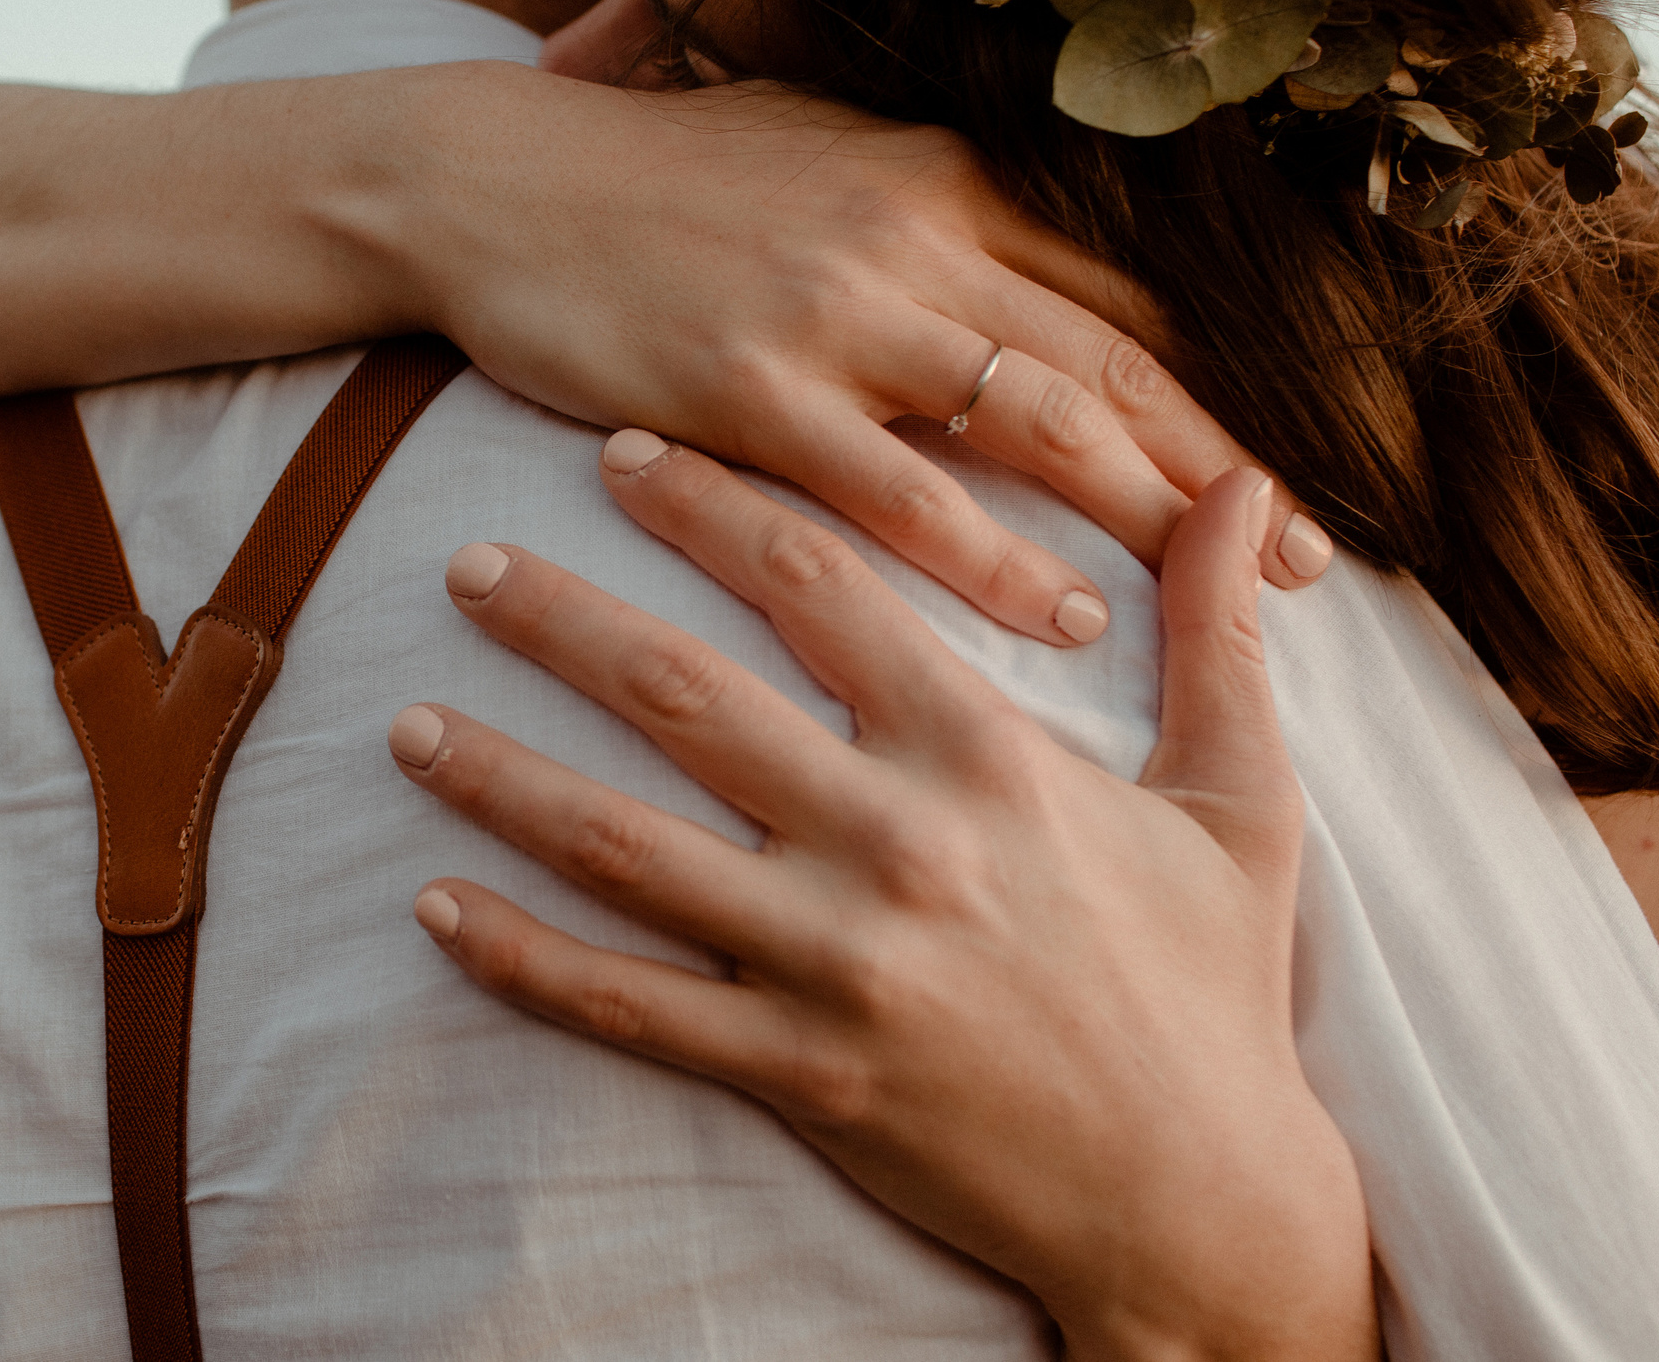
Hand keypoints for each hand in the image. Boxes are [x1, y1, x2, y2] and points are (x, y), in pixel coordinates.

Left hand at [383, 448, 1374, 1359]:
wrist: (1200, 1201)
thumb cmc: (1215, 987)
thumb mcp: (1241, 799)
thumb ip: (1219, 634)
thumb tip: (1254, 488)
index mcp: (989, 756)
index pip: (818, 584)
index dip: (709, 503)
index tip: (621, 456)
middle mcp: (897, 845)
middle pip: (688, 698)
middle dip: (561, 619)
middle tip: (465, 562)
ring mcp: (837, 968)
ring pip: (628, 849)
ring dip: (503, 780)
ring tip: (404, 725)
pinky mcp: (800, 1074)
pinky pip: (630, 1010)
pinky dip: (525, 961)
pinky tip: (438, 910)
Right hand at [386, 62, 1334, 651]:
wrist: (490, 183)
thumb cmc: (658, 184)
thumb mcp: (818, 156)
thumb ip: (929, 214)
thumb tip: (1020, 280)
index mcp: (943, 178)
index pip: (1122, 291)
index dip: (1224, 388)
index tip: (1295, 474)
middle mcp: (916, 233)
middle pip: (1115, 357)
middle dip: (1228, 464)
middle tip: (1328, 561)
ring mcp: (835, 310)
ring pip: (1039, 418)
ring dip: (1150, 509)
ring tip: (1241, 598)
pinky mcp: (749, 388)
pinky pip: (899, 489)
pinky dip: (995, 556)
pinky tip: (1068, 613)